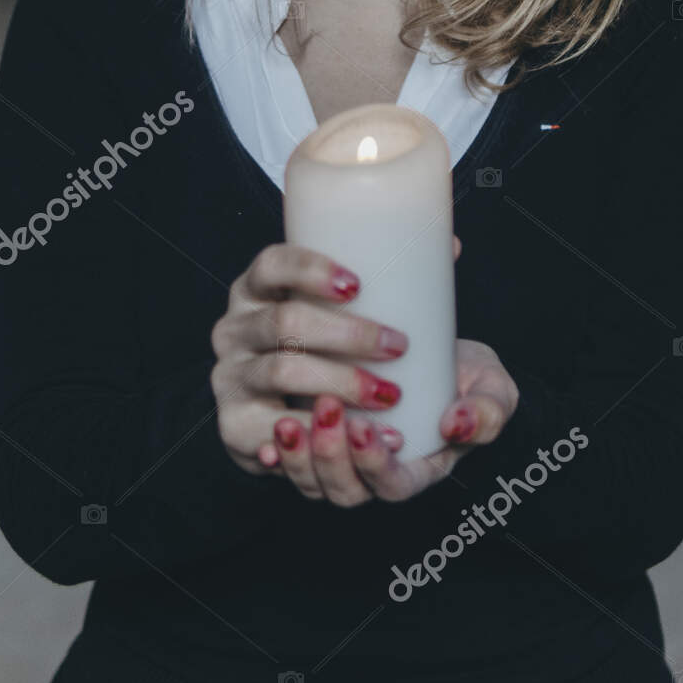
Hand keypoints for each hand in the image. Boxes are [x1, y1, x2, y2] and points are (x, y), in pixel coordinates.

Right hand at [210, 240, 412, 476]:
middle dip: (345, 334)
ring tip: (389, 395)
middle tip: (398, 345)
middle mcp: (234, 328)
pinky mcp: (234, 427)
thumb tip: (452, 247)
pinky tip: (342, 434)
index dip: (309, 269)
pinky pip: (268, 432)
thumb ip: (402, 282)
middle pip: (285, 322)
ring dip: (338, 384)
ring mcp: (229, 377)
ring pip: (281, 374)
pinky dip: (308, 436)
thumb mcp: (357, 310)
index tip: (358, 285)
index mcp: (257, 288)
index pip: (273, 264)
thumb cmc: (335, 349)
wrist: (302, 413)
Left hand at [264, 238, 521, 507]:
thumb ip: (487, 411)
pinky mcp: (315, 440)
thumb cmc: (468, 378)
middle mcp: (373, 474)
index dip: (373, 466)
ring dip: (297, 455)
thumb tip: (455, 424)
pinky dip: (275, 453)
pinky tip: (267, 432)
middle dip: (328, 457)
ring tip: (287, 420)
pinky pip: (288, 461)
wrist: (438, 354)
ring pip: (310, 480)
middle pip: (342, 490)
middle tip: (325, 408)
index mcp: (415, 470)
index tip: (365, 426)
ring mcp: (341, 462)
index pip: (389, 487)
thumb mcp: (493, 392)